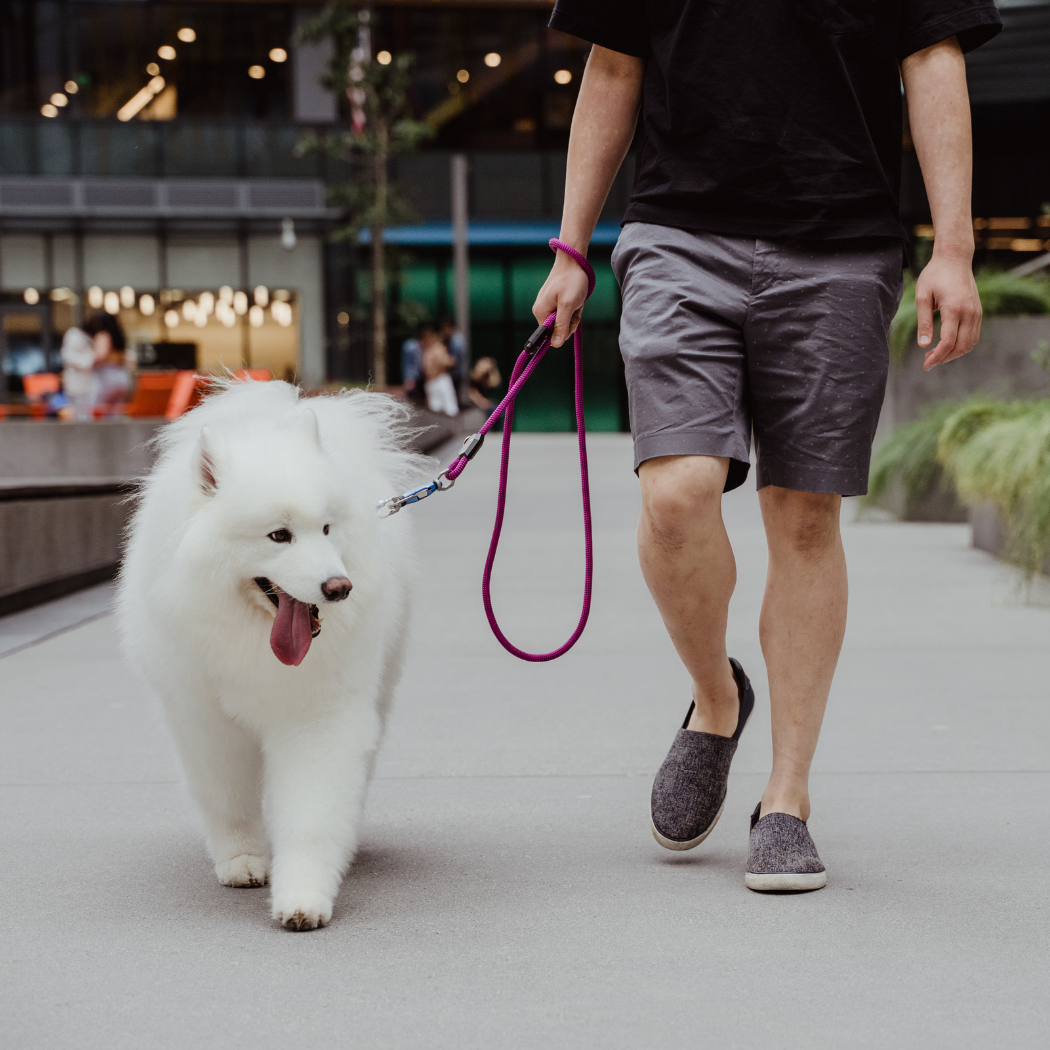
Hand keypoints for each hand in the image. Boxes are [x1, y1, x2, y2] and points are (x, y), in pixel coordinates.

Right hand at [532, 252, 590, 347]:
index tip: (570, 317)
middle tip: (575, 306)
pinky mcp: (555, 303)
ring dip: (574, 314)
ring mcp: (548, 307)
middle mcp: (541, 311)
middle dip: (571, 321)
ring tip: (576, 300)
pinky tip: (575, 299)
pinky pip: (566, 313)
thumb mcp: (568, 305)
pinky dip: (574, 308)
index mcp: (540, 312)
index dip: (563, 331)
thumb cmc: (571, 281)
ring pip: (564, 321)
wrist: (573, 261)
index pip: (550, 336)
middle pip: (558, 329)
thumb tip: (555, 345)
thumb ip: (561, 325)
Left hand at [915, 252, 981, 369]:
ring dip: (954, 353)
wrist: (955, 259)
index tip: (926, 365)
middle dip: (945, 358)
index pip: (948, 342)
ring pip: (970, 343)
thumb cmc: (935, 275)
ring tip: (935, 354)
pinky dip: (962, 344)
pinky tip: (947, 344)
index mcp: (954, 309)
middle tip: (928, 361)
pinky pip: (974, 335)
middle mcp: (969, 312)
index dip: (937, 357)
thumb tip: (924, 345)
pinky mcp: (978, 311)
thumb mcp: (922, 296)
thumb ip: (923, 321)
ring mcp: (976, 312)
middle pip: (961, 346)